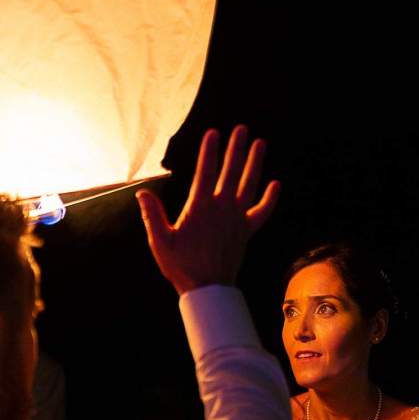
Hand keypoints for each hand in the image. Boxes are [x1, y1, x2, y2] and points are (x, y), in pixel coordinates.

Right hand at [137, 126, 279, 293]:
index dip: (210, 151)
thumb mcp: (160, 241)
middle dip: (236, 149)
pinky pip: (262, 212)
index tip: (213, 133)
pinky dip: (269, 199)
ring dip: (255, 164)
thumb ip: (152, 215)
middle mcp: (222, 209)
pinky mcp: (246, 232)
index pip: (206, 172)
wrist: (208, 290)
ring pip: (249, 185)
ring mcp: (237, 220)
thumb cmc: (181, 267)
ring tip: (261, 144)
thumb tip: (142, 193)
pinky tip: (275, 184)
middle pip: (231, 172)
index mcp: (200, 208)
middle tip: (242, 129)